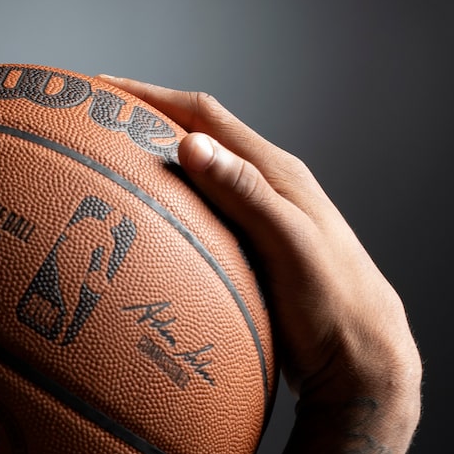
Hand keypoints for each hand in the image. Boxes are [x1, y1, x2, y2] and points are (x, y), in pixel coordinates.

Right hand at [97, 78, 420, 421]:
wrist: (364, 365)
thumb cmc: (335, 307)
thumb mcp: (289, 246)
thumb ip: (244, 193)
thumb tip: (190, 144)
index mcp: (276, 172)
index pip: (203, 115)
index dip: (149, 95)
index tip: (98, 88)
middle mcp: (266, 187)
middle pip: (196, 139)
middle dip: (143, 122)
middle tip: (89, 124)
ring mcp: (259, 220)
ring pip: (196, 179)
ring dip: (152, 166)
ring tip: (102, 172)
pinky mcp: (252, 253)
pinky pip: (199, 217)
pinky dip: (165, 210)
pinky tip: (140, 231)